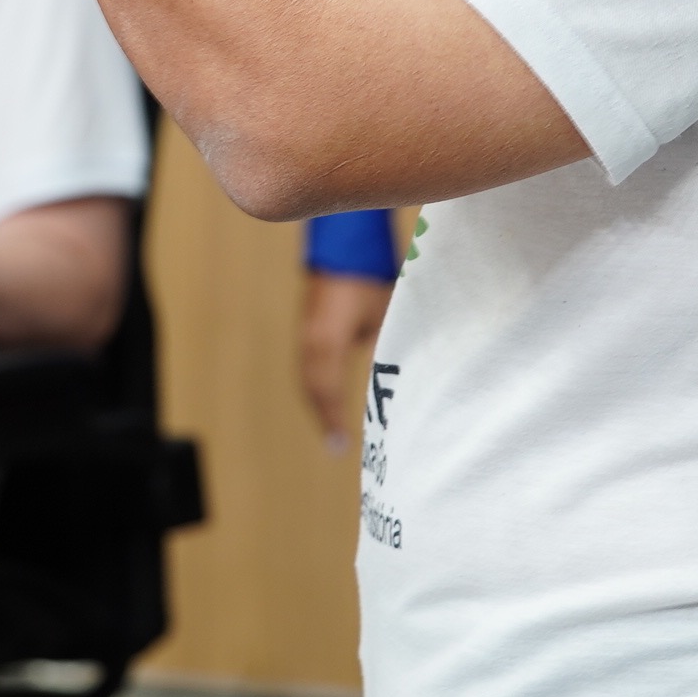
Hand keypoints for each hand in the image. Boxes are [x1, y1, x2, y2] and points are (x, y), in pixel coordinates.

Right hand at [298, 271, 392, 454]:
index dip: (334, 417)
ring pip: (309, 379)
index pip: (328, 389)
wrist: (345, 250)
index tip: (342, 444)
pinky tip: (327, 402)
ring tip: (332, 430)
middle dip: (325, 416)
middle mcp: (311, 340)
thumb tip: (391, 388)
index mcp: (327, 339)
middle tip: (337, 446)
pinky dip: (317, 389)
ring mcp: (306, 335)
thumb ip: (384, 352)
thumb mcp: (384, 318)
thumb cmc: (370, 281)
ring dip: (320, 404)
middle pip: (314, 388)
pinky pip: (308, 368)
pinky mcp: (309, 331)